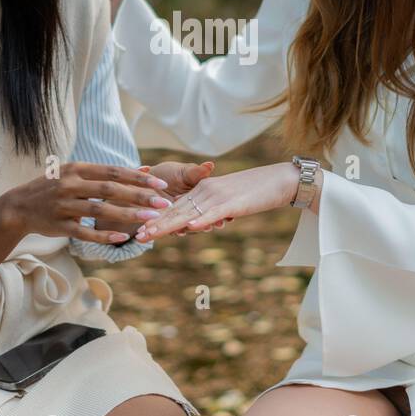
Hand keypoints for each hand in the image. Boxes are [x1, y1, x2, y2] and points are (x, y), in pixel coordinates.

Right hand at [4, 162, 171, 244]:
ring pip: (100, 211)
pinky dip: (104, 236)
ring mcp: (64, 205)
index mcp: (77, 169)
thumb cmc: (54, 188)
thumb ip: (106, 174)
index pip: (113, 171)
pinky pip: (85, 232)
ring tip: (150, 219)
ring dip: (127, 215)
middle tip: (162, 203)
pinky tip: (123, 238)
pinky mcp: (59, 225)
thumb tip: (143, 172)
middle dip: (139, 196)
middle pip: (110, 190)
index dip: (137, 178)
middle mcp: (70, 184)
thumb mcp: (76, 174)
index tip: (160, 185)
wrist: (18, 207)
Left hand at [133, 162, 297, 240]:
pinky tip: (188, 227)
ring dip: (168, 225)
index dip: (157, 219)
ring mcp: (217, 196)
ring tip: (150, 234)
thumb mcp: (228, 202)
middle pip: (176, 211)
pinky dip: (200, 220)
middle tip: (136, 236)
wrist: (278, 179)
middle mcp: (206, 192)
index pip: (176, 207)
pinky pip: (212, 213)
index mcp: (203, 190)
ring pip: (188, 213)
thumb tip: (200, 223)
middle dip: (156, 224)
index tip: (141, 230)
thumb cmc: (255, 192)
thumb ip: (212, 211)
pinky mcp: (232, 202)